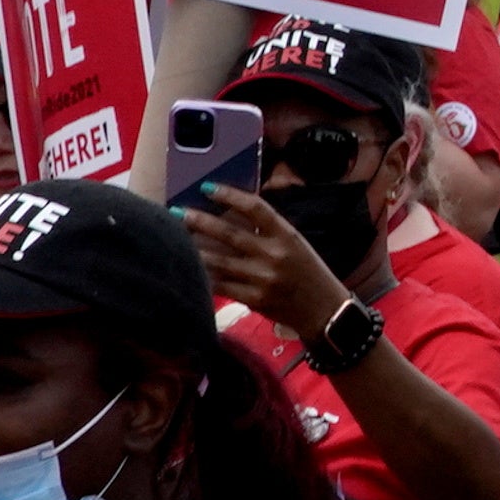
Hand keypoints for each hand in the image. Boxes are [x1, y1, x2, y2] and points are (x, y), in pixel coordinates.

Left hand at [185, 188, 355, 343]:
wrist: (324, 311)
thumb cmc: (309, 272)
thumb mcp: (296, 244)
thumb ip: (269, 232)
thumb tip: (230, 217)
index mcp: (287, 235)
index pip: (255, 208)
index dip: (229, 195)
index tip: (207, 188)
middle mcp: (274, 254)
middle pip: (229, 233)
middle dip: (199, 221)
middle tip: (177, 211)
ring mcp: (262, 278)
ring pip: (219, 261)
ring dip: (193, 249)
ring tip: (174, 239)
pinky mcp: (254, 299)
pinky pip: (221, 285)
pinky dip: (203, 276)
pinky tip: (187, 269)